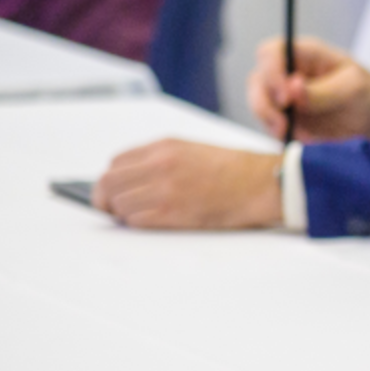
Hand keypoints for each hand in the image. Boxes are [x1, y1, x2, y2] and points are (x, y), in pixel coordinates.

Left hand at [95, 140, 282, 228]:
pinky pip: (135, 220)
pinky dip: (136, 223)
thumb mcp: (193, 150)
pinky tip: (150, 221)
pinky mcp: (173, 212)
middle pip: (109, 183)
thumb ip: (160, 159)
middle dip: (107, 198)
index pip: (116, 162)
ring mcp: (165, 189)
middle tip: (112, 208)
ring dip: (123, 213)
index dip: (111, 179)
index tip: (115, 189)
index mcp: (165, 147)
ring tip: (138, 215)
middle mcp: (160, 165)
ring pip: (119, 204)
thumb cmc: (235, 170)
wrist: (262, 183)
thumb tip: (133, 180)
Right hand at [247, 35, 369, 142]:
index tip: (285, 98)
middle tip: (283, 125)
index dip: (270, 72)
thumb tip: (292, 88)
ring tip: (298, 135)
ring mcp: (284, 97)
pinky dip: (282, 136)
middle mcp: (289, 73)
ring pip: (259, 106)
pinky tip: (304, 140)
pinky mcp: (286, 119)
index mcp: (306, 55)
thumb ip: (322, 91)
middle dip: (264, 104)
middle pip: (257, 81)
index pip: (271, 52)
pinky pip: (271, 127)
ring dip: (271, 123)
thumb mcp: (353, 89)